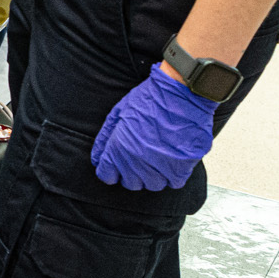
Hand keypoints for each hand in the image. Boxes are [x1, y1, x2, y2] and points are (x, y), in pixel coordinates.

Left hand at [90, 65, 217, 191]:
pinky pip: (174, 182)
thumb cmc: (149, 99)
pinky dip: (173, 174)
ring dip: (153, 174)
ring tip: (156, 156)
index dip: (111, 170)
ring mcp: (160, 167)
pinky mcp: (182, 167)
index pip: (107, 175)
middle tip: (139, 156)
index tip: (116, 164)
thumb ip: (104, 139)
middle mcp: (137, 162)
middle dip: (131, 172)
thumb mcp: (118, 113)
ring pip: (152, 185)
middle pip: (130, 183)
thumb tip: (96, 159)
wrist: (180, 93)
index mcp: (118, 149)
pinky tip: (172, 159)